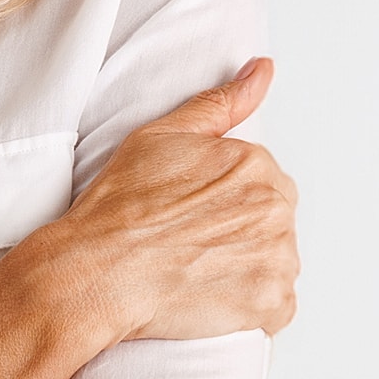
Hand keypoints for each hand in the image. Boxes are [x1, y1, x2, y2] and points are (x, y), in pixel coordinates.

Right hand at [51, 57, 298, 340]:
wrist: (99, 270)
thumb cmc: (121, 205)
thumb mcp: (162, 135)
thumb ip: (221, 102)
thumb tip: (262, 69)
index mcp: (256, 165)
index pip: (263, 183)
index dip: (226, 200)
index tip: (193, 214)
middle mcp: (277, 209)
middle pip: (273, 222)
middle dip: (242, 233)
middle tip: (193, 244)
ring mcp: (279, 259)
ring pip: (277, 263)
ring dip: (248, 270)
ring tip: (199, 271)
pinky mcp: (272, 305)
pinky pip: (276, 308)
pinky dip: (252, 308)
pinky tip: (212, 298)